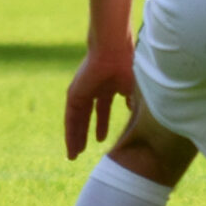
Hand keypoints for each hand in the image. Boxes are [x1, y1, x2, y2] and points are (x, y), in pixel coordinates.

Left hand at [64, 38, 139, 159]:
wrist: (113, 50)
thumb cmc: (129, 64)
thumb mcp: (135, 88)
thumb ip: (133, 101)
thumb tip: (133, 111)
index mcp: (108, 86)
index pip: (101, 110)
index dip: (101, 125)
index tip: (101, 139)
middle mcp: (93, 90)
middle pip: (87, 117)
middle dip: (86, 133)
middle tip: (84, 149)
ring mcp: (82, 92)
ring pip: (77, 120)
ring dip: (76, 137)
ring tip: (74, 155)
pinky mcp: (74, 94)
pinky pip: (71, 118)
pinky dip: (71, 133)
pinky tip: (72, 146)